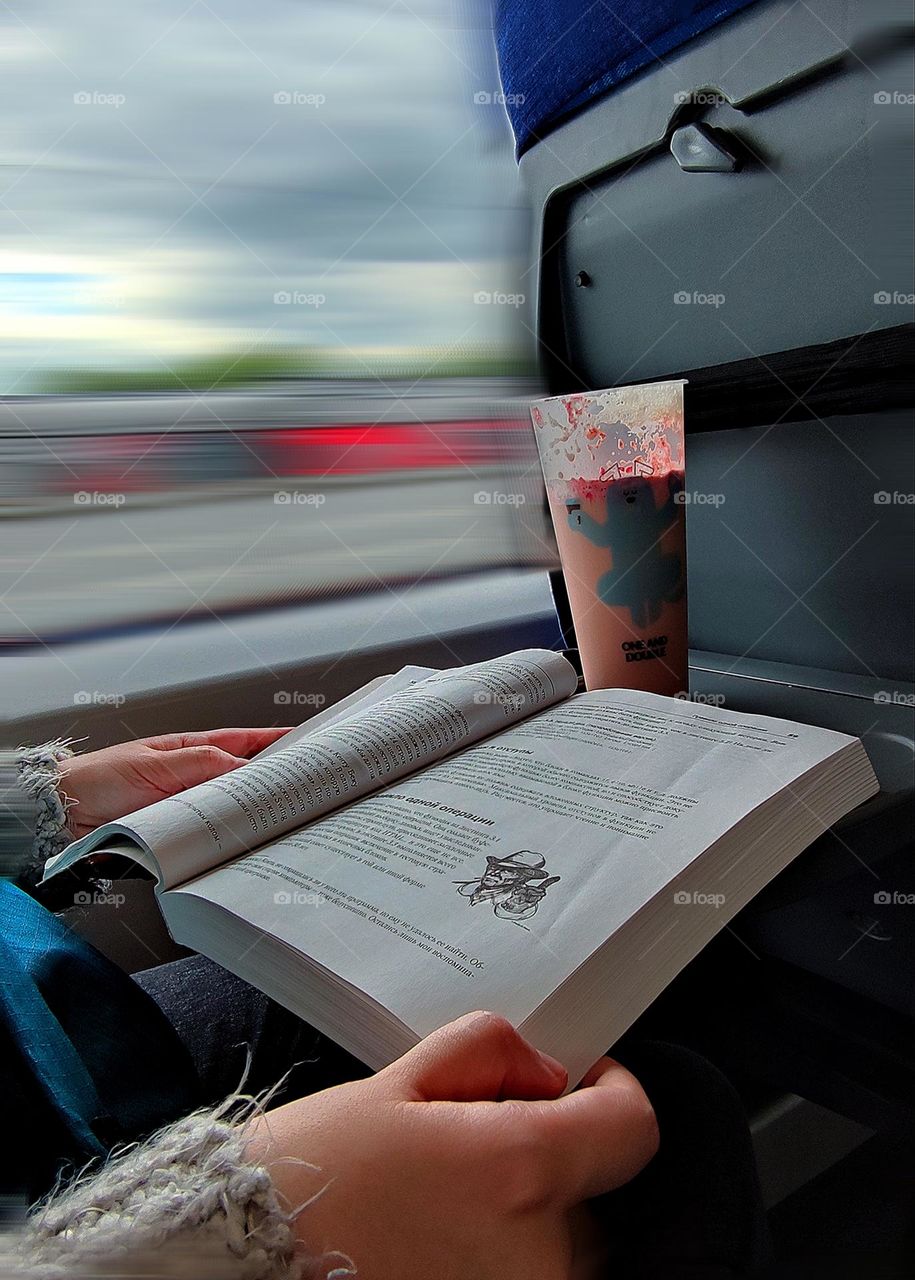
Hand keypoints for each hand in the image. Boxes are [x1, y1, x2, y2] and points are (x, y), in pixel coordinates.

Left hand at [60, 729, 291, 837]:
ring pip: (232, 811)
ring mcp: (188, 807)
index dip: (276, 741)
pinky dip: (228, 841)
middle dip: (274, 782)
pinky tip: (243, 844)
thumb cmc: (99, 779)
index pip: (244, 741)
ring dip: (252, 816)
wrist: (62, 814)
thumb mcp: (155, 765)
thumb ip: (202, 765)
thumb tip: (246, 767)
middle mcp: (194, 778)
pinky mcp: (178, 835)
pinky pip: (212, 838)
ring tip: (282, 818)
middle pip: (245, 779)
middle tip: (306, 786)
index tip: (307, 742)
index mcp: (191, 750)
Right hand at [248, 1012, 657, 1279]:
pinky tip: (440, 1242)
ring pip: (564, 1240)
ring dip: (524, 1214)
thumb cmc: (315, 1181)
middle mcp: (540, 1253)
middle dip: (544, 1156)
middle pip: (591, 1186)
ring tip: (441, 1207)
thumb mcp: (398, 1081)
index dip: (612, 1094)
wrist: (254, 1263)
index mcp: (519, 1171)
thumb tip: (546, 1071)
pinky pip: (533, 1273)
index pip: (633, 1128)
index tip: (582, 1088)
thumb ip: (489, 1050)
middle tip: (464, 1151)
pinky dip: (504, 1254)